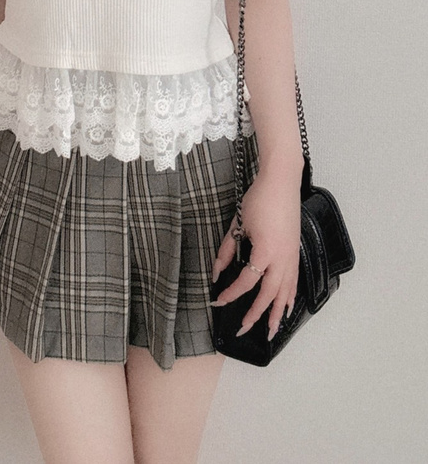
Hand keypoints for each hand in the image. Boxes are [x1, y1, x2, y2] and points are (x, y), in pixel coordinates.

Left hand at [210, 165, 301, 340]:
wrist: (281, 183)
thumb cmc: (259, 199)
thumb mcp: (238, 224)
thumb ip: (227, 250)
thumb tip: (217, 271)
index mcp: (266, 252)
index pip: (247, 281)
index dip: (232, 293)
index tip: (219, 300)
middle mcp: (282, 258)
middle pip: (269, 295)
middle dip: (256, 315)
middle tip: (244, 329)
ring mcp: (292, 256)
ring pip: (286, 293)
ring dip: (278, 313)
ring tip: (272, 331)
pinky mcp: (295, 252)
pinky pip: (294, 281)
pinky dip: (291, 297)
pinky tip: (288, 307)